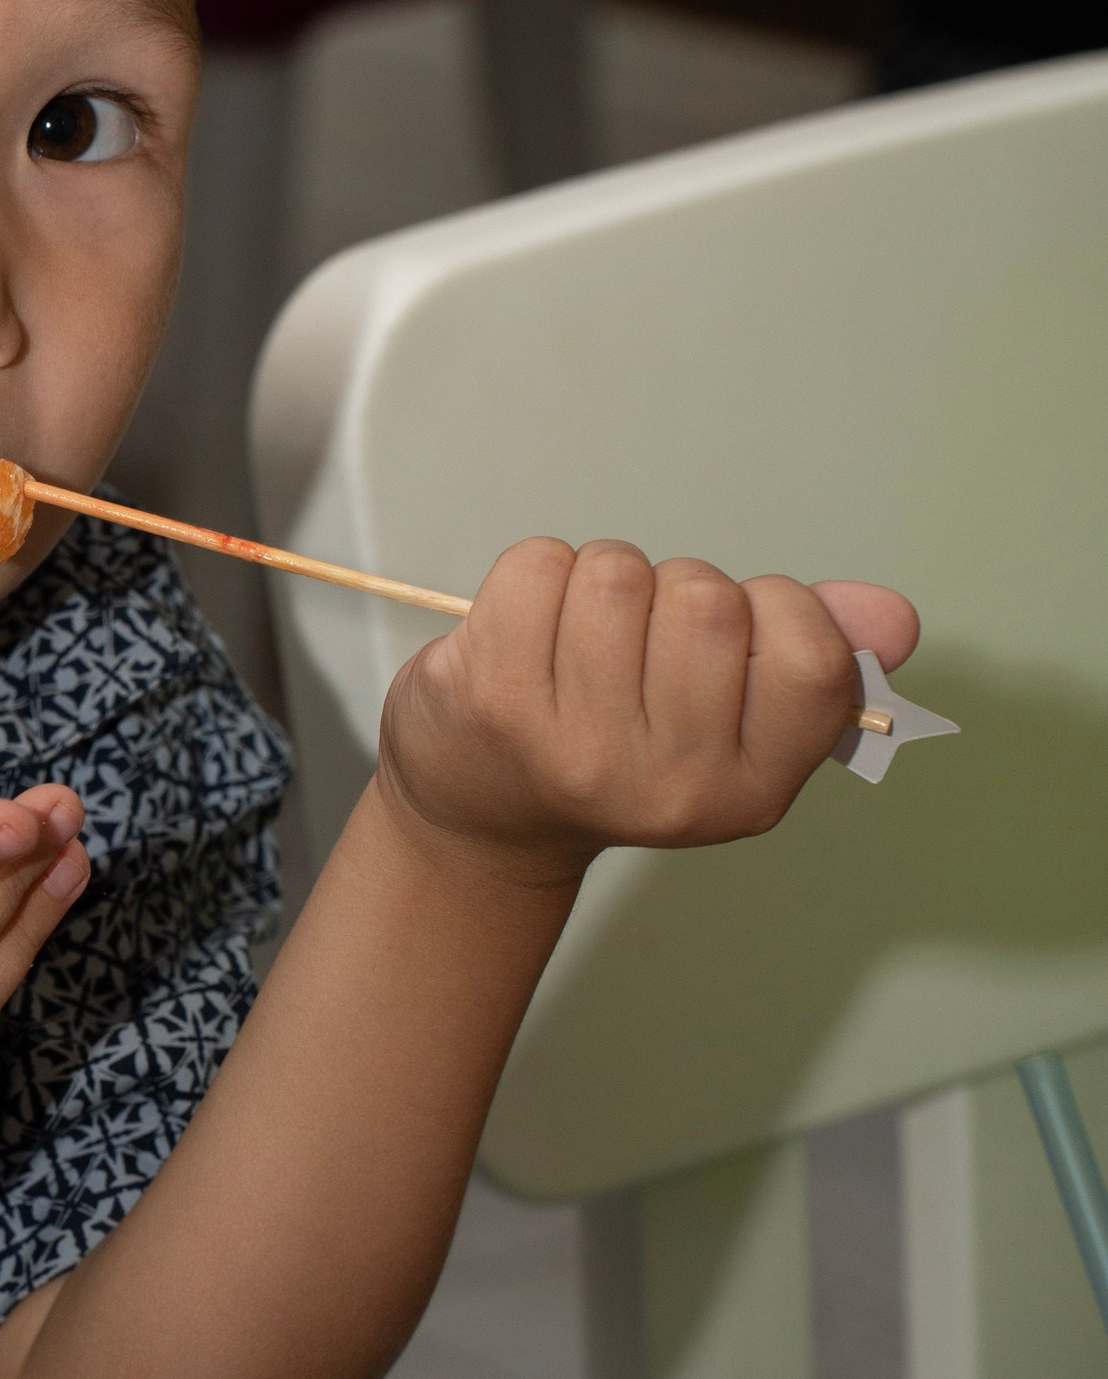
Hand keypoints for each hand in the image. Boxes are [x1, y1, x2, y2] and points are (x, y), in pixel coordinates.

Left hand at [377, 538, 921, 885]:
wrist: (484, 813)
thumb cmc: (621, 743)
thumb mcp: (733, 721)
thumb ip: (821, 659)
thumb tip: (894, 619)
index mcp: (751, 791)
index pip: (810, 656)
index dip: (775, 608)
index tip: (734, 636)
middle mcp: (669, 784)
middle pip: (707, 599)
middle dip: (676, 589)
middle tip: (639, 643)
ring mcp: (578, 747)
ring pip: (618, 573)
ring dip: (601, 578)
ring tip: (580, 639)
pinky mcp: (496, 699)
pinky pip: (541, 565)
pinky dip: (536, 574)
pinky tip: (525, 633)